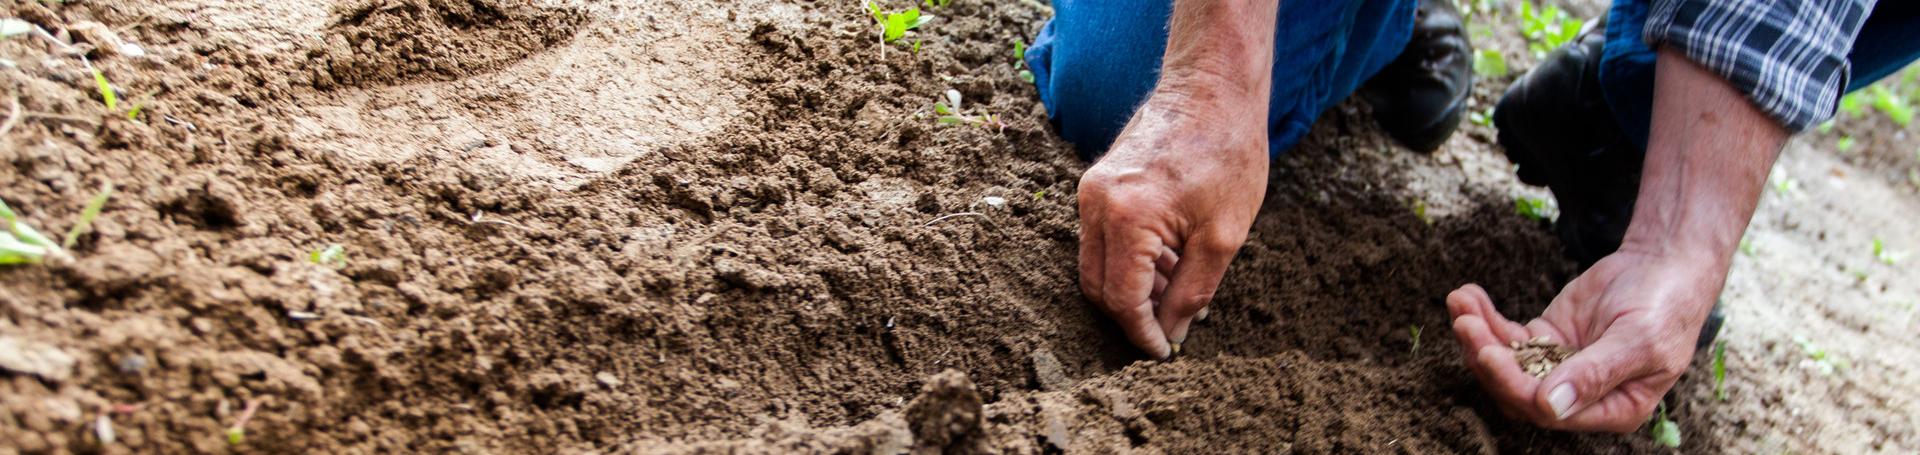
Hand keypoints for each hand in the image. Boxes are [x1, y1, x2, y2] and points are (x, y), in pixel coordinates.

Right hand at [1077, 91, 1267, 358]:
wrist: (1212, 88)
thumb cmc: (1227, 153)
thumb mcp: (1223, 236)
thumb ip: (1192, 292)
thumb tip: (1172, 333)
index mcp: (1127, 218)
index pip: (1121, 299)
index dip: (1142, 334)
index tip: (1164, 352)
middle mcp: (1096, 204)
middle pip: (1098, 286)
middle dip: (1132, 315)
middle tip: (1170, 329)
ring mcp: (1091, 190)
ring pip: (1096, 264)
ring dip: (1132, 287)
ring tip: (1179, 289)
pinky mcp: (1096, 182)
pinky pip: (1101, 238)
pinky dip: (1129, 259)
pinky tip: (1168, 261)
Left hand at [1446, 246, 1720, 431]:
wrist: (1665, 265)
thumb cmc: (1665, 307)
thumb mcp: (1639, 341)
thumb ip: (1595, 374)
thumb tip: (1551, 406)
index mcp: (1611, 409)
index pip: (1549, 410)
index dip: (1514, 385)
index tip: (1489, 353)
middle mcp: (1580, 396)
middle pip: (1517, 390)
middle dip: (1486, 358)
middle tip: (1465, 324)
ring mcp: (1558, 367)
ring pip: (1506, 363)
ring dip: (1478, 336)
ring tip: (1460, 302)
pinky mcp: (1545, 339)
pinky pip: (1507, 336)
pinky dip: (1485, 318)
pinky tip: (1468, 295)